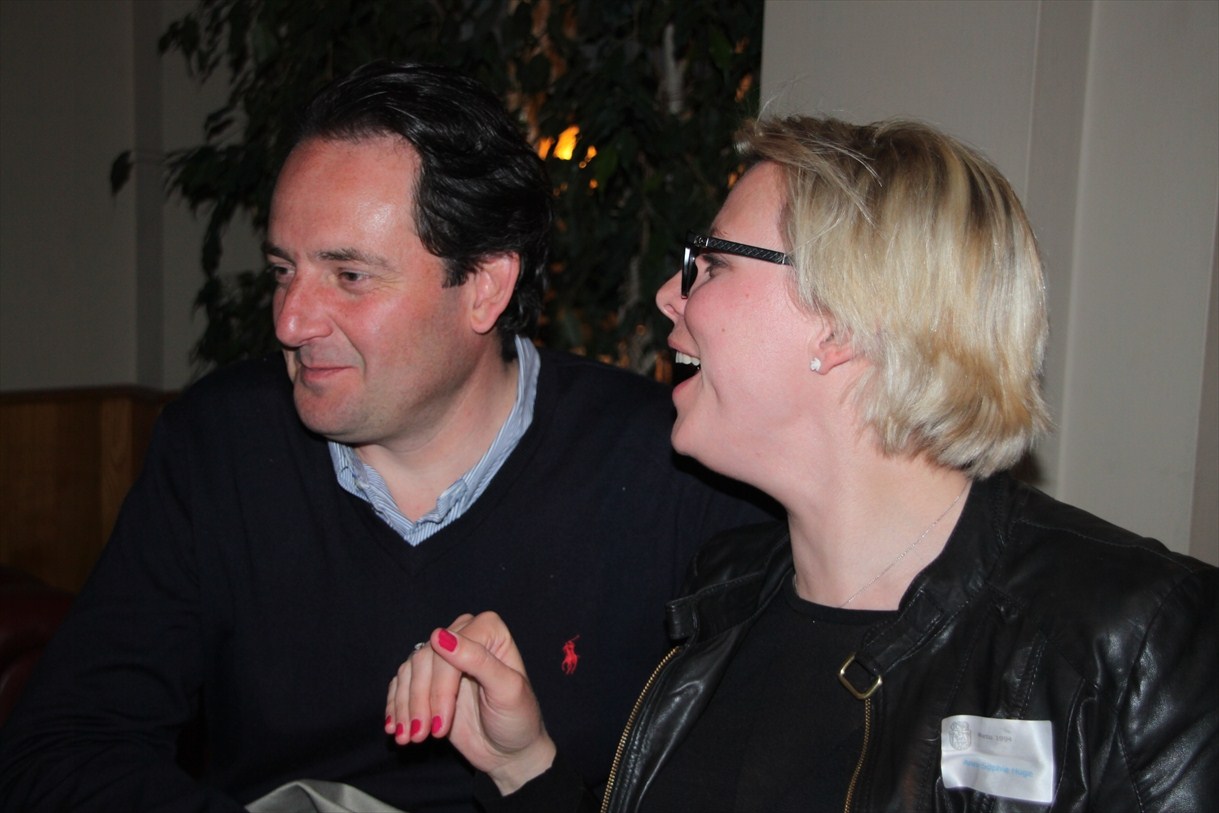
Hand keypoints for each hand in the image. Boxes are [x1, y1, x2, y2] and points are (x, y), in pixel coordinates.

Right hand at [385, 612, 556, 793]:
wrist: (510, 750)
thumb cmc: (517, 718)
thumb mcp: (507, 690)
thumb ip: (478, 660)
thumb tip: (439, 635)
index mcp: (488, 630)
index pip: (450, 649)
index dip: (441, 688)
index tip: (441, 725)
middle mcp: (463, 635)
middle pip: (425, 659)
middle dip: (421, 702)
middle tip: (422, 736)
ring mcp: (444, 657)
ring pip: (409, 671)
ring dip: (405, 707)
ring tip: (409, 738)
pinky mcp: (428, 679)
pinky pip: (401, 683)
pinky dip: (395, 707)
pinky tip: (395, 728)